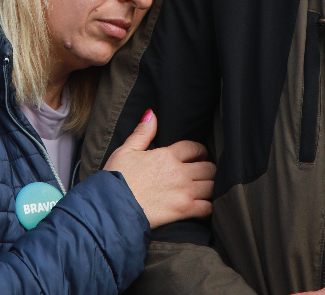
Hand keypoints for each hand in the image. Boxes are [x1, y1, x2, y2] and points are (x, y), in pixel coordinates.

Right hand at [103, 109, 215, 228]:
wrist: (113, 207)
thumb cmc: (116, 178)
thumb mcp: (126, 150)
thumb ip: (142, 132)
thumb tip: (151, 114)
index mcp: (166, 155)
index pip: (193, 147)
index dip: (199, 151)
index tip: (199, 155)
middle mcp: (179, 171)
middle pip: (208, 167)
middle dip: (208, 169)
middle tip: (204, 173)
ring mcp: (183, 191)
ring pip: (212, 185)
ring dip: (210, 187)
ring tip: (205, 189)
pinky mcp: (184, 210)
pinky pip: (207, 207)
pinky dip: (209, 207)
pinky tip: (204, 206)